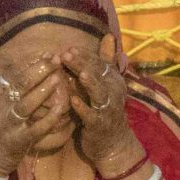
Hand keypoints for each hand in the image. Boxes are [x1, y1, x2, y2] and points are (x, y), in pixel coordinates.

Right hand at [0, 46, 68, 178]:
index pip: (11, 74)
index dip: (30, 63)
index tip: (47, 53)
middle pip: (20, 85)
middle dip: (40, 70)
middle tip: (57, 60)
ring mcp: (8, 124)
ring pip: (27, 104)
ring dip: (44, 91)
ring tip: (58, 79)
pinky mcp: (18, 140)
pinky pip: (37, 128)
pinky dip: (49, 118)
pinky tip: (61, 108)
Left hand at [62, 34, 142, 176]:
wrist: (113, 143)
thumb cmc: (106, 110)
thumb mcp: (108, 84)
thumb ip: (106, 60)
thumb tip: (108, 36)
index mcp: (113, 81)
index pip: (100, 64)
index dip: (85, 55)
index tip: (69, 48)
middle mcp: (113, 92)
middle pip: (98, 75)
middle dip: (83, 64)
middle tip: (66, 54)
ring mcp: (107, 109)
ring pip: (98, 93)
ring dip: (89, 83)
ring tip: (80, 73)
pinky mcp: (99, 125)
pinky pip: (91, 115)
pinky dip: (83, 108)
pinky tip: (73, 101)